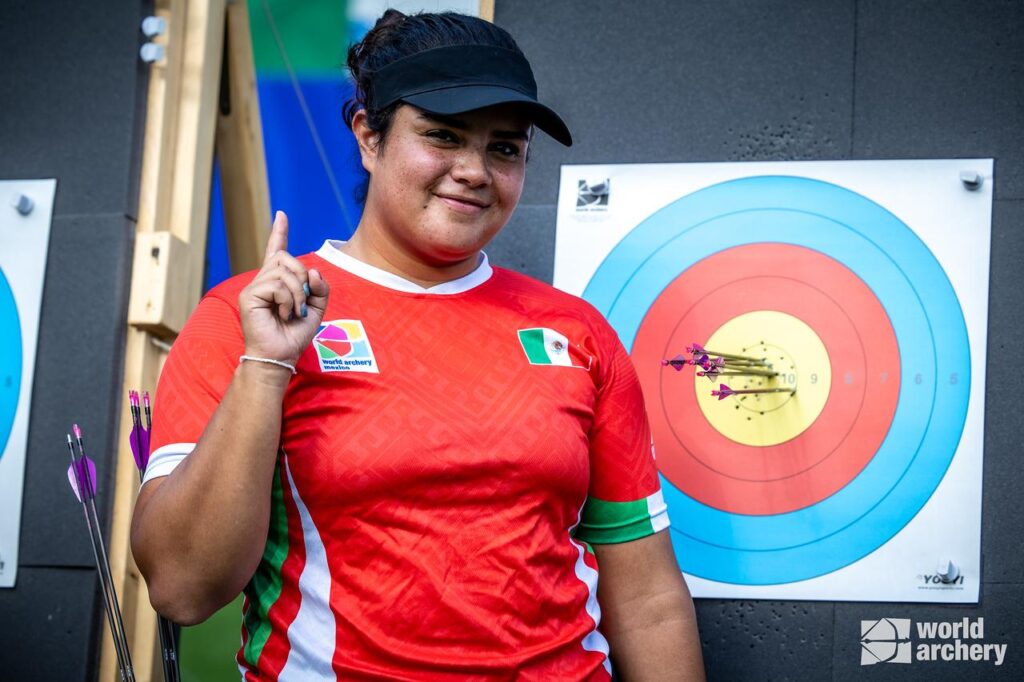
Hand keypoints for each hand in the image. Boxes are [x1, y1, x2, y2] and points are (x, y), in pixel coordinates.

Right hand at [239, 211, 329, 364]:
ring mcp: (253, 287)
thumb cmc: (294, 335)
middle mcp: (262, 280)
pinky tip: (282, 314)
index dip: (279, 232)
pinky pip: (277, 285)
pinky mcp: (248, 295)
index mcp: (277, 282)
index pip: (276, 250)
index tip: (282, 214)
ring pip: (284, 271)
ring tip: (292, 312)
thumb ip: (320, 288)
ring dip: (297, 293)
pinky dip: (288, 300)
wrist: (280, 356)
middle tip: (301, 303)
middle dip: (302, 278)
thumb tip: (314, 271)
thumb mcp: (316, 309)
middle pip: (286, 257)